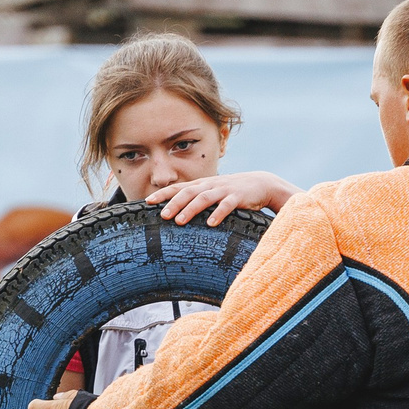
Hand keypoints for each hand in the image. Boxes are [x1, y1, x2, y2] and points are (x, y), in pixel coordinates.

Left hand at [149, 170, 298, 225]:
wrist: (261, 184)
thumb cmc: (232, 192)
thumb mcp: (213, 193)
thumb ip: (197, 200)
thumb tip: (177, 214)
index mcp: (202, 185)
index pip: (178, 188)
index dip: (163, 194)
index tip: (147, 202)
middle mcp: (210, 185)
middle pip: (188, 193)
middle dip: (174, 203)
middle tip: (162, 216)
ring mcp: (223, 190)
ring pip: (204, 198)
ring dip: (190, 209)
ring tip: (180, 221)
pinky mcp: (238, 197)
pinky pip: (226, 205)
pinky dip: (218, 214)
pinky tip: (211, 224)